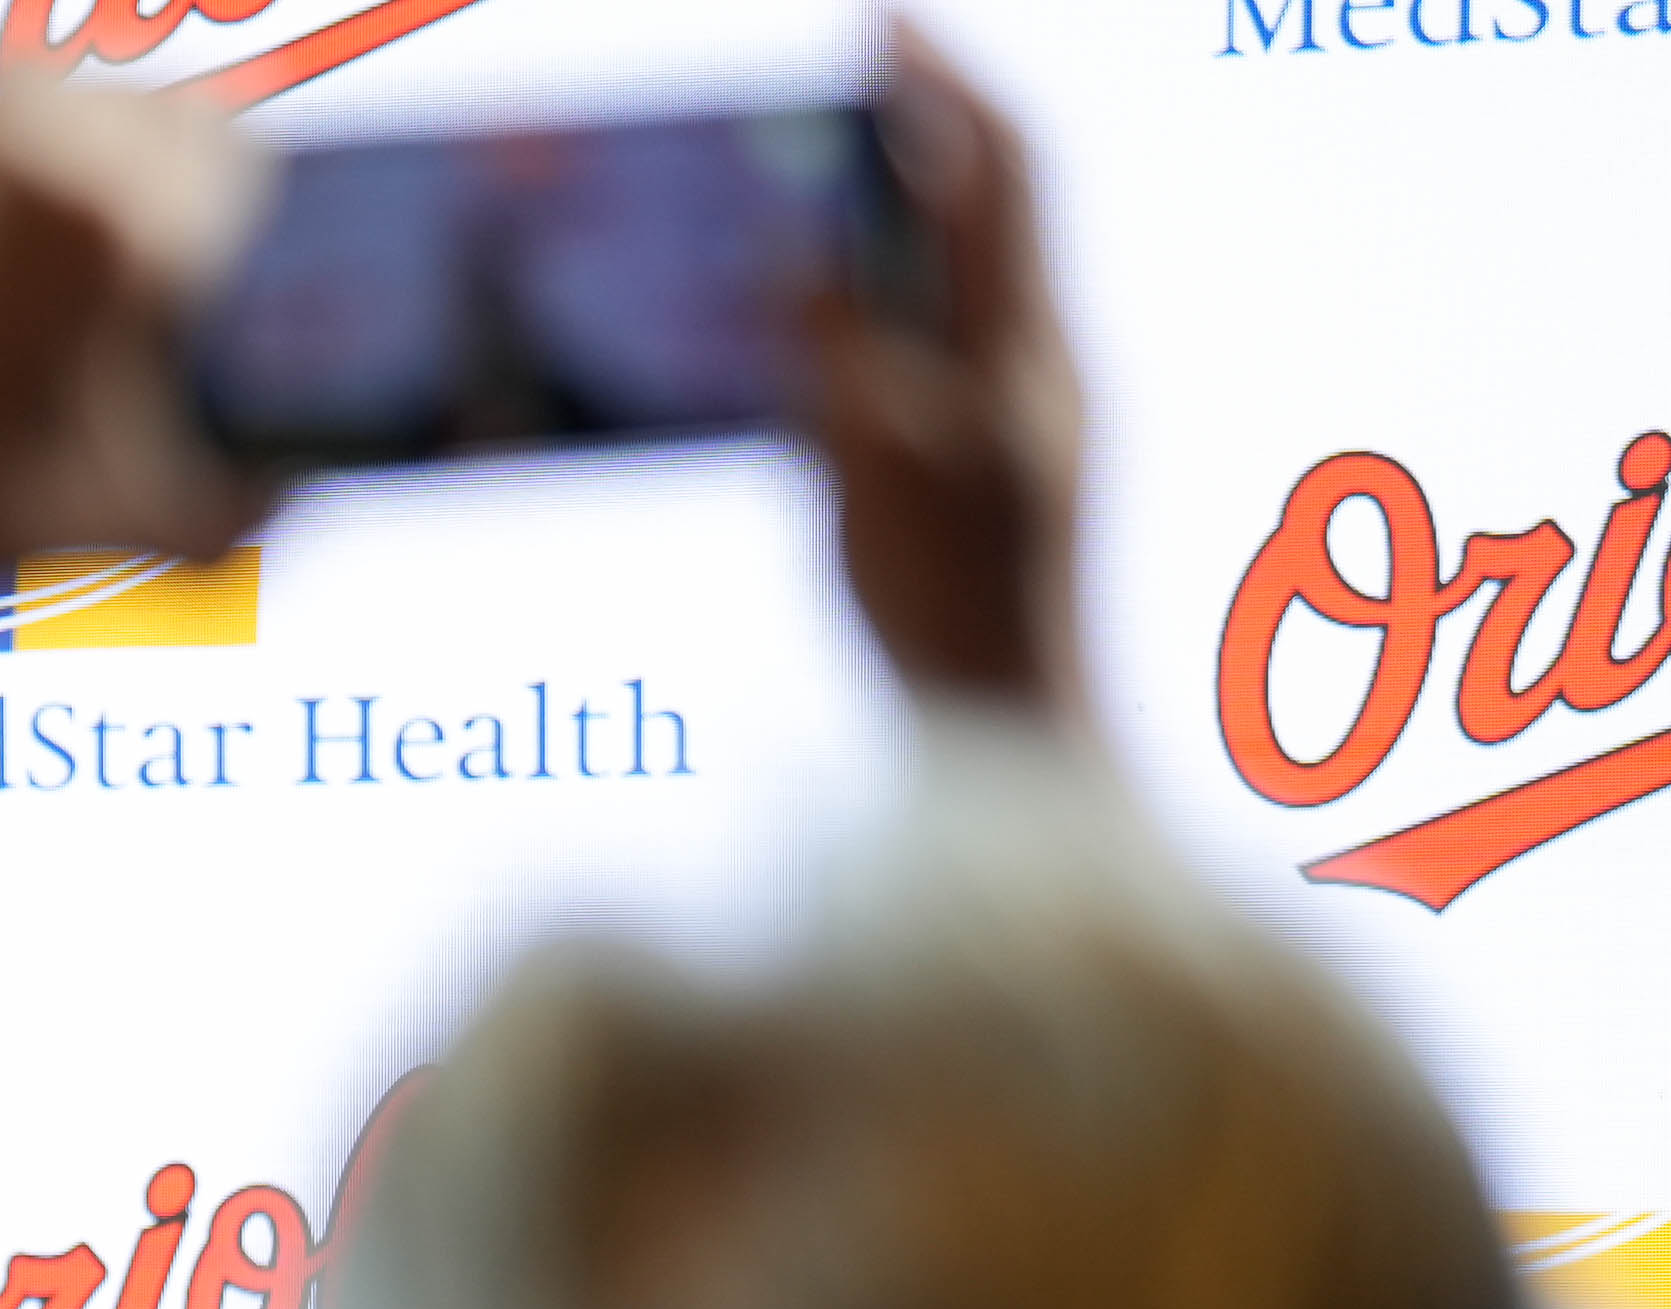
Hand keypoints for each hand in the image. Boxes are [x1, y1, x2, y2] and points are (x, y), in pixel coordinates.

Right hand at [815, 25, 1085, 716]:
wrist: (1009, 733)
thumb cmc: (957, 619)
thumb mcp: (885, 474)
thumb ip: (845, 361)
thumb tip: (797, 257)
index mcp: (1025, 349)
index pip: (998, 173)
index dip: (942, 85)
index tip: (878, 22)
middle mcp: (1027, 363)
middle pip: (977, 205)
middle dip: (906, 129)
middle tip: (827, 79)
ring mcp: (998, 414)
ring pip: (940, 277)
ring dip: (870, 220)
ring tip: (785, 189)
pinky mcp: (956, 469)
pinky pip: (908, 351)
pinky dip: (850, 310)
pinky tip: (785, 320)